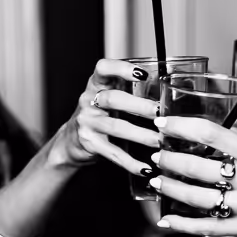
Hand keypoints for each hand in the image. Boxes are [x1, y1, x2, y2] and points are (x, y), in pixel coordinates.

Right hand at [57, 58, 163, 174]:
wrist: (71, 140)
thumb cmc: (99, 115)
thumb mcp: (110, 98)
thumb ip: (131, 90)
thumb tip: (165, 86)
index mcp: (96, 84)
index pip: (103, 68)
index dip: (121, 68)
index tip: (142, 73)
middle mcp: (88, 100)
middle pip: (113, 99)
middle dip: (139, 106)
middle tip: (160, 113)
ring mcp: (87, 122)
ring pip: (115, 127)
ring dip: (140, 135)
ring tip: (159, 141)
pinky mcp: (89, 143)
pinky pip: (113, 153)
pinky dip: (131, 162)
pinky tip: (146, 168)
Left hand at [149, 115, 236, 236]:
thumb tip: (225, 132)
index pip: (212, 133)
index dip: (181, 126)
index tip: (164, 123)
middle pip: (198, 166)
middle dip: (170, 159)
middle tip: (156, 153)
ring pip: (197, 197)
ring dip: (171, 187)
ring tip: (157, 179)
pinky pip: (208, 227)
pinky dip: (184, 224)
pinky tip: (167, 219)